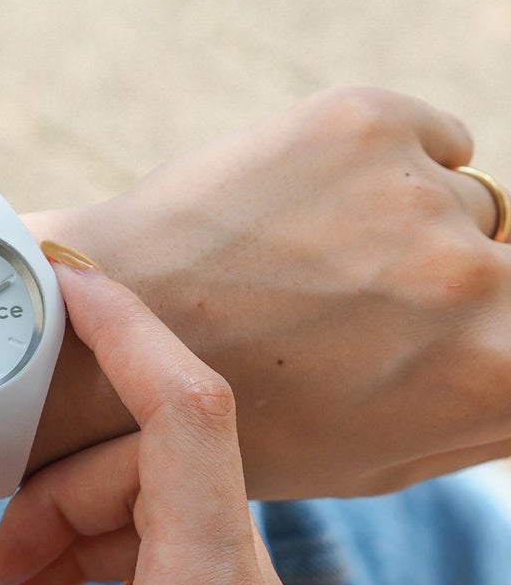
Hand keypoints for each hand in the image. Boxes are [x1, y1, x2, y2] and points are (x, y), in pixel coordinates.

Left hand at [34, 86, 510, 497]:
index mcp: (493, 378)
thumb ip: (472, 418)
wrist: (113, 337)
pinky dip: (384, 172)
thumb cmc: (236, 421)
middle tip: (365, 307)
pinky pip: (424, 140)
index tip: (452, 337)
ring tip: (312, 266)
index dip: (494, 340)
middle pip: (510, 266)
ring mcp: (416, 193)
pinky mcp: (362, 124)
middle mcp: (474, 279)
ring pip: (460, 203)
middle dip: (455, 290)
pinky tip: (309, 212)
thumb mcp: (369, 460)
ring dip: (407, 231)